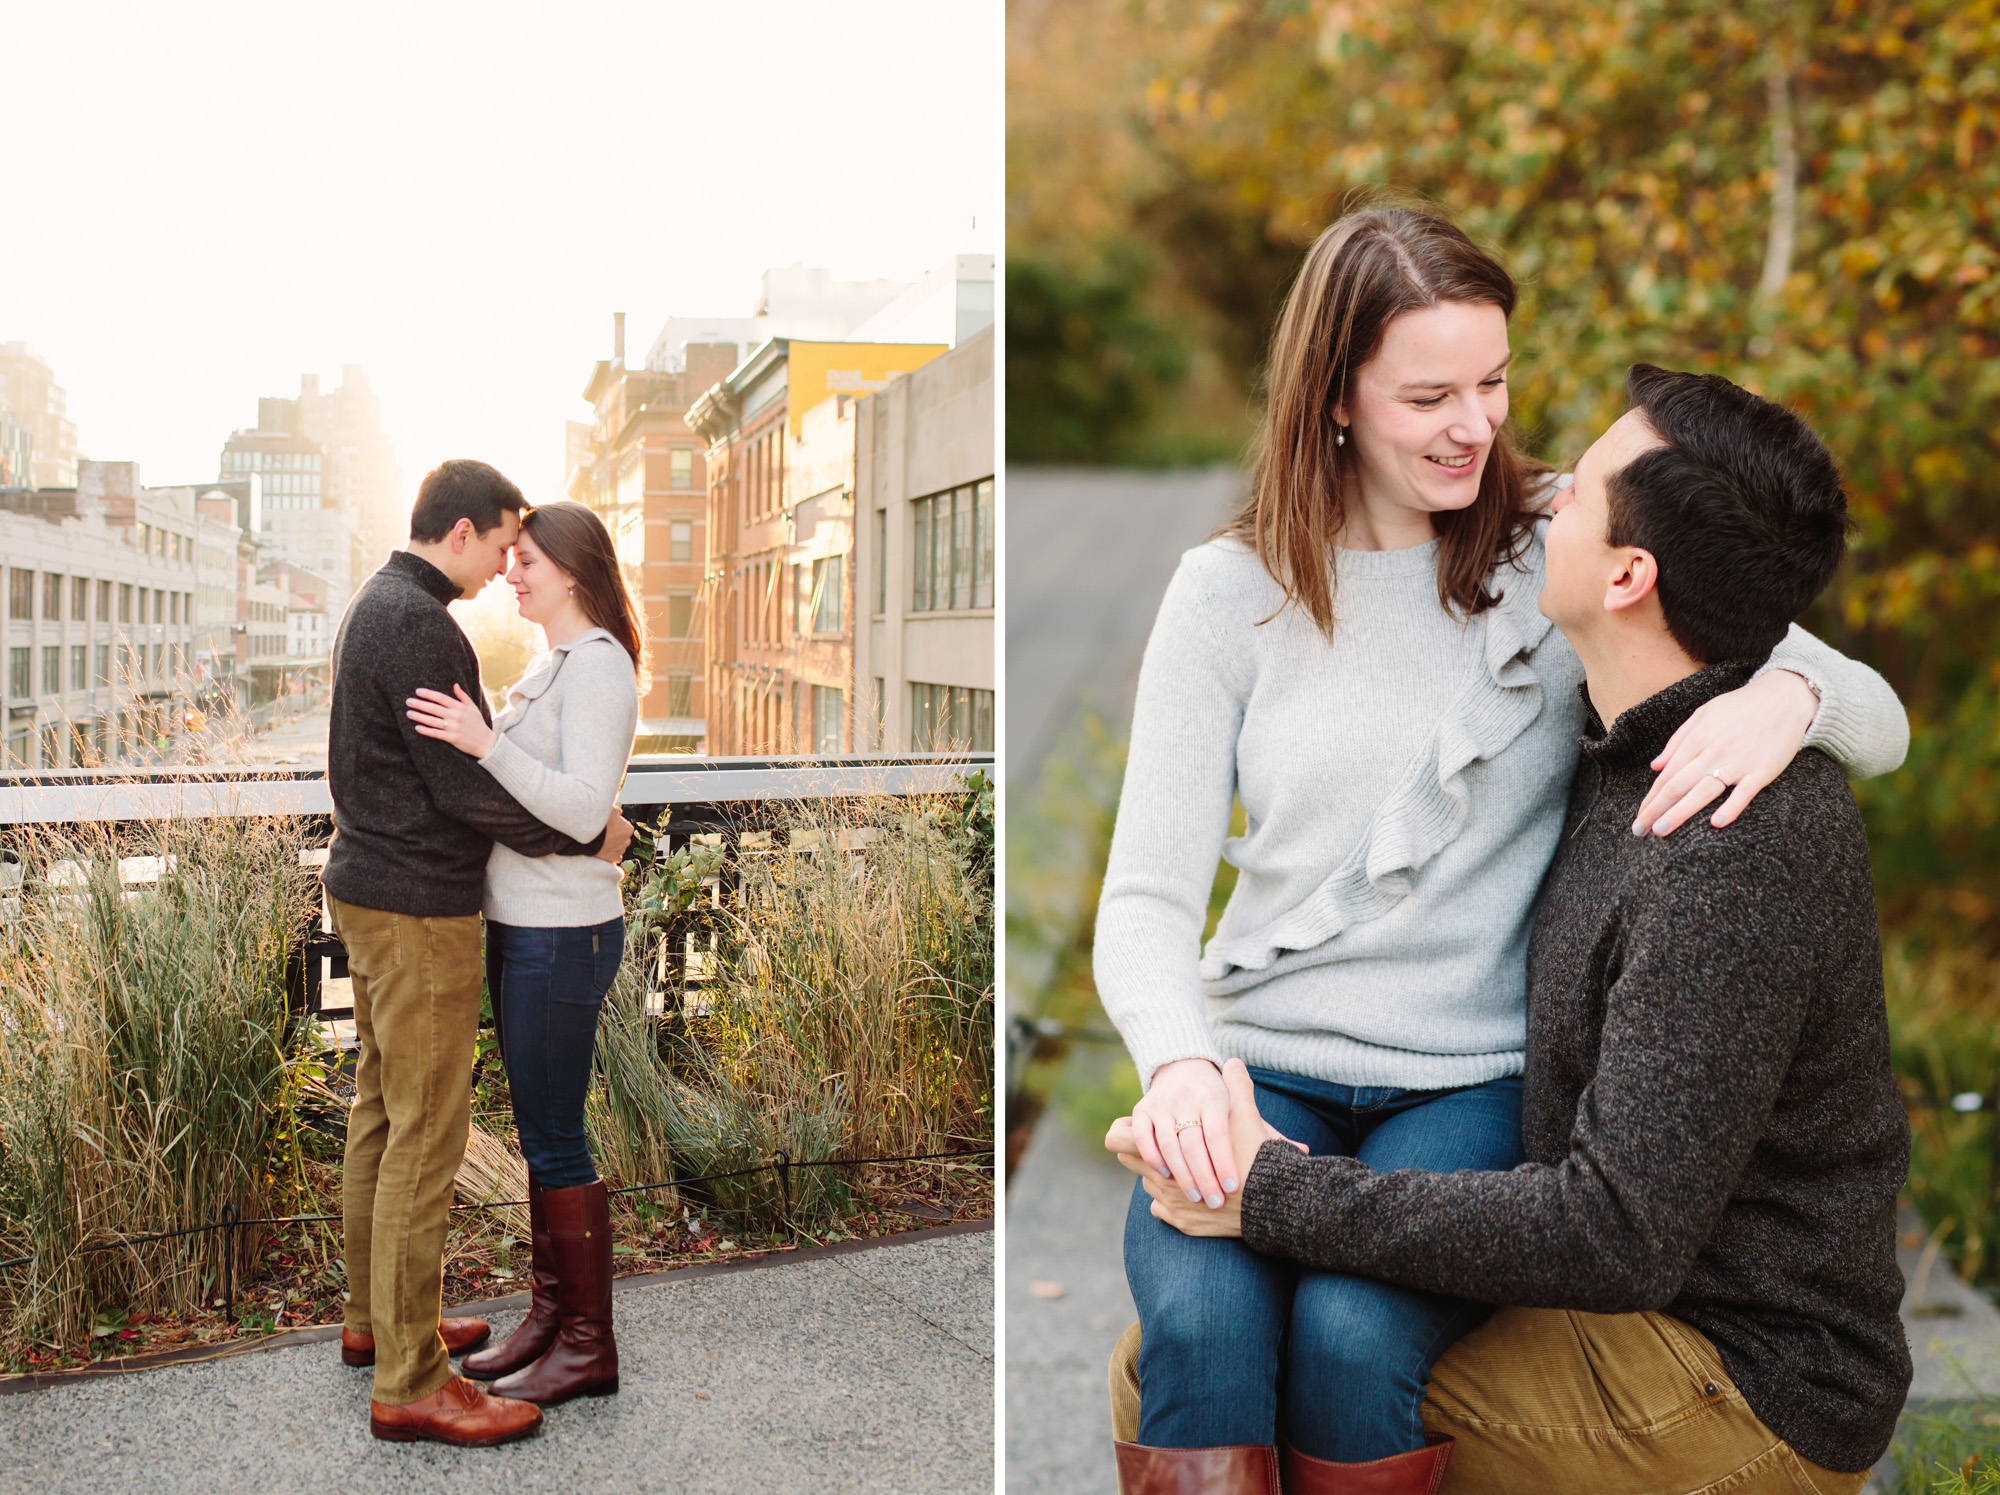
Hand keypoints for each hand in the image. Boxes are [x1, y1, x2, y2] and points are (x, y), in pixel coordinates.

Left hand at [407, 684, 495, 757]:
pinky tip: (417, 727)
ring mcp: (454, 728)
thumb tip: (455, 684)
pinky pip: (436, 734)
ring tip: (409, 713)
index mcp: (460, 707)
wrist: (486, 743)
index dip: (429, 694)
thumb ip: (463, 696)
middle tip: (408, 702)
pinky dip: (426, 730)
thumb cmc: (478, 724)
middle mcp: (456, 716)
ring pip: (432, 721)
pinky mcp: (452, 738)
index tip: (418, 691)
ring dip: (419, 717)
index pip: (441, 698)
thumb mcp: (473, 708)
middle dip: (420, 704)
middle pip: (434, 708)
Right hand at [596, 810, 633, 863]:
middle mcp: (626, 841)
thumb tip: (619, 812)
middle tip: (605, 832)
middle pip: (622, 837)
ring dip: (613, 845)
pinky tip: (606, 850)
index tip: (609, 824)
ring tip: (602, 841)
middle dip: (615, 835)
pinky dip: (612, 854)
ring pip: (619, 847)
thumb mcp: (611, 810)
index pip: (624, 826)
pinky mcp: (613, 859)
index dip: (616, 824)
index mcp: (628, 829)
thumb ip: (617, 811)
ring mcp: (620, 851)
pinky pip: (616, 857)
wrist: (588, 837)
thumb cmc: (599, 823)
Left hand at [1121, 1060, 1302, 1237]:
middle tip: (1137, 1150)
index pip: (1130, 1137)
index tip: (1126, 1129)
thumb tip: (1234, 1064)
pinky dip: (1164, 1202)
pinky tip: (1172, 1194)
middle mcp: (1167, 1174)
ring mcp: (1172, 1201)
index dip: (1126, 1132)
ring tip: (1161, 1168)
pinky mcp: (1181, 1222)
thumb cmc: (1260, 1156)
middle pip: (1136, 1160)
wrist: (1276, 1202)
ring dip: (1153, 1176)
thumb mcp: (1248, 1117)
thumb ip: (1236, 1088)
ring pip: (1148, 1183)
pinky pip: (1158, 1208)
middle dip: (1138, 1155)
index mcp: (1173, 1147)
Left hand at [1633, 669, 1816, 836]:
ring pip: (1703, 792)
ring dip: (1680, 813)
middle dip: (1655, 810)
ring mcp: (1738, 762)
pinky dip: (1730, 807)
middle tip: (1639, 831)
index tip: (1638, 818)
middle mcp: (1713, 751)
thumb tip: (1655, 766)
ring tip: (1661, 831)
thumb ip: (1677, 741)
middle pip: (1678, 786)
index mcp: (1697, 739)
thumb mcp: (1703, 715)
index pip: (1667, 776)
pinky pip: (1744, 793)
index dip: (1650, 798)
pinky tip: (1716, 823)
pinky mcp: (1762, 771)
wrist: (1784, 698)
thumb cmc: (1740, 707)